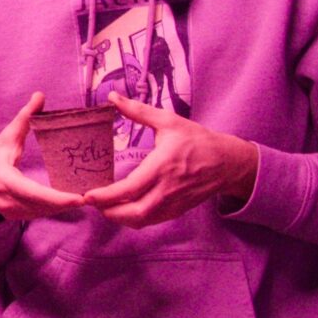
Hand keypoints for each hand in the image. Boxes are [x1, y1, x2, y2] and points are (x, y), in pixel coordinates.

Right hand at [0, 93, 87, 220]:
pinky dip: (54, 208)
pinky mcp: (17, 217)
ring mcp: (12, 212)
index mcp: (5, 180)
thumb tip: (40, 96)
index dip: (57, 198)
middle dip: (67, 203)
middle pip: (44, 206)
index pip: (34, 192)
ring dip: (63, 207)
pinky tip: (68, 201)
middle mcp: (8, 200)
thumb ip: (24, 118)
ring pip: (44, 212)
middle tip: (92, 196)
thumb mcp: (6, 137)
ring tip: (85, 197)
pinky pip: (40, 214)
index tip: (79, 198)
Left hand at [81, 96, 260, 228]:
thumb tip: (113, 96)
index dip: (107, 196)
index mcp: (162, 167)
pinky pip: (152, 220)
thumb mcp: (168, 121)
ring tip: (102, 206)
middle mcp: (168, 189)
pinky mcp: (178, 210)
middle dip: (108, 212)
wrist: (228, 162)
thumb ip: (138, 111)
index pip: (130, 189)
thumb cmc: (197, 140)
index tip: (88, 195)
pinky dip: (134, 219)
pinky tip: (122, 209)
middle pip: (134, 213)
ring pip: (142, 220)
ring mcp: (174, 203)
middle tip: (90, 202)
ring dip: (119, 218)